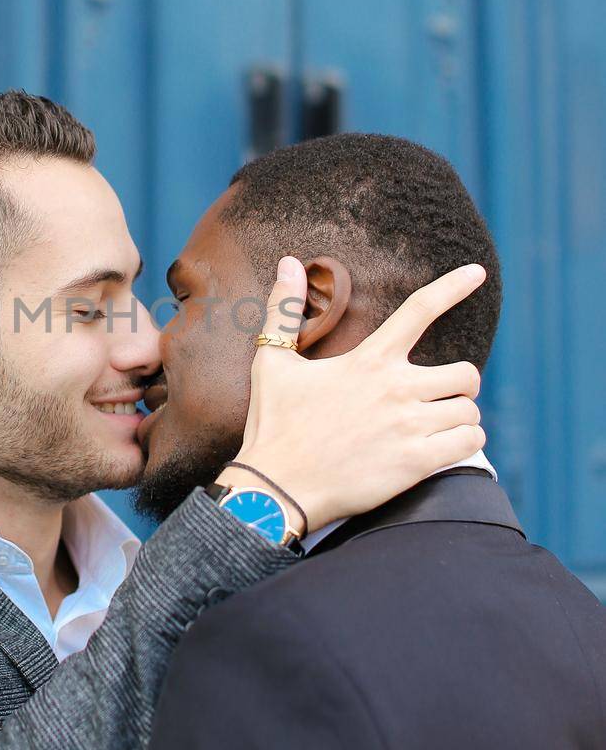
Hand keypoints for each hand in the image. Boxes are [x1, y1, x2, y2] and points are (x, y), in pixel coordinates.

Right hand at [220, 257, 487, 532]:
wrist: (277, 487)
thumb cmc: (274, 424)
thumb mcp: (271, 361)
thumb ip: (284, 310)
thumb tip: (288, 262)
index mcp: (369, 360)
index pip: (419, 310)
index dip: (453, 287)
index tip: (477, 272)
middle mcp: (396, 388)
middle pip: (465, 373)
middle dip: (461, 384)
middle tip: (442, 396)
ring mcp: (408, 427)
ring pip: (470, 411)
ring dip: (461, 418)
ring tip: (440, 425)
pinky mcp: (416, 463)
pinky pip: (470, 443)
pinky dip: (466, 443)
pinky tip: (447, 446)